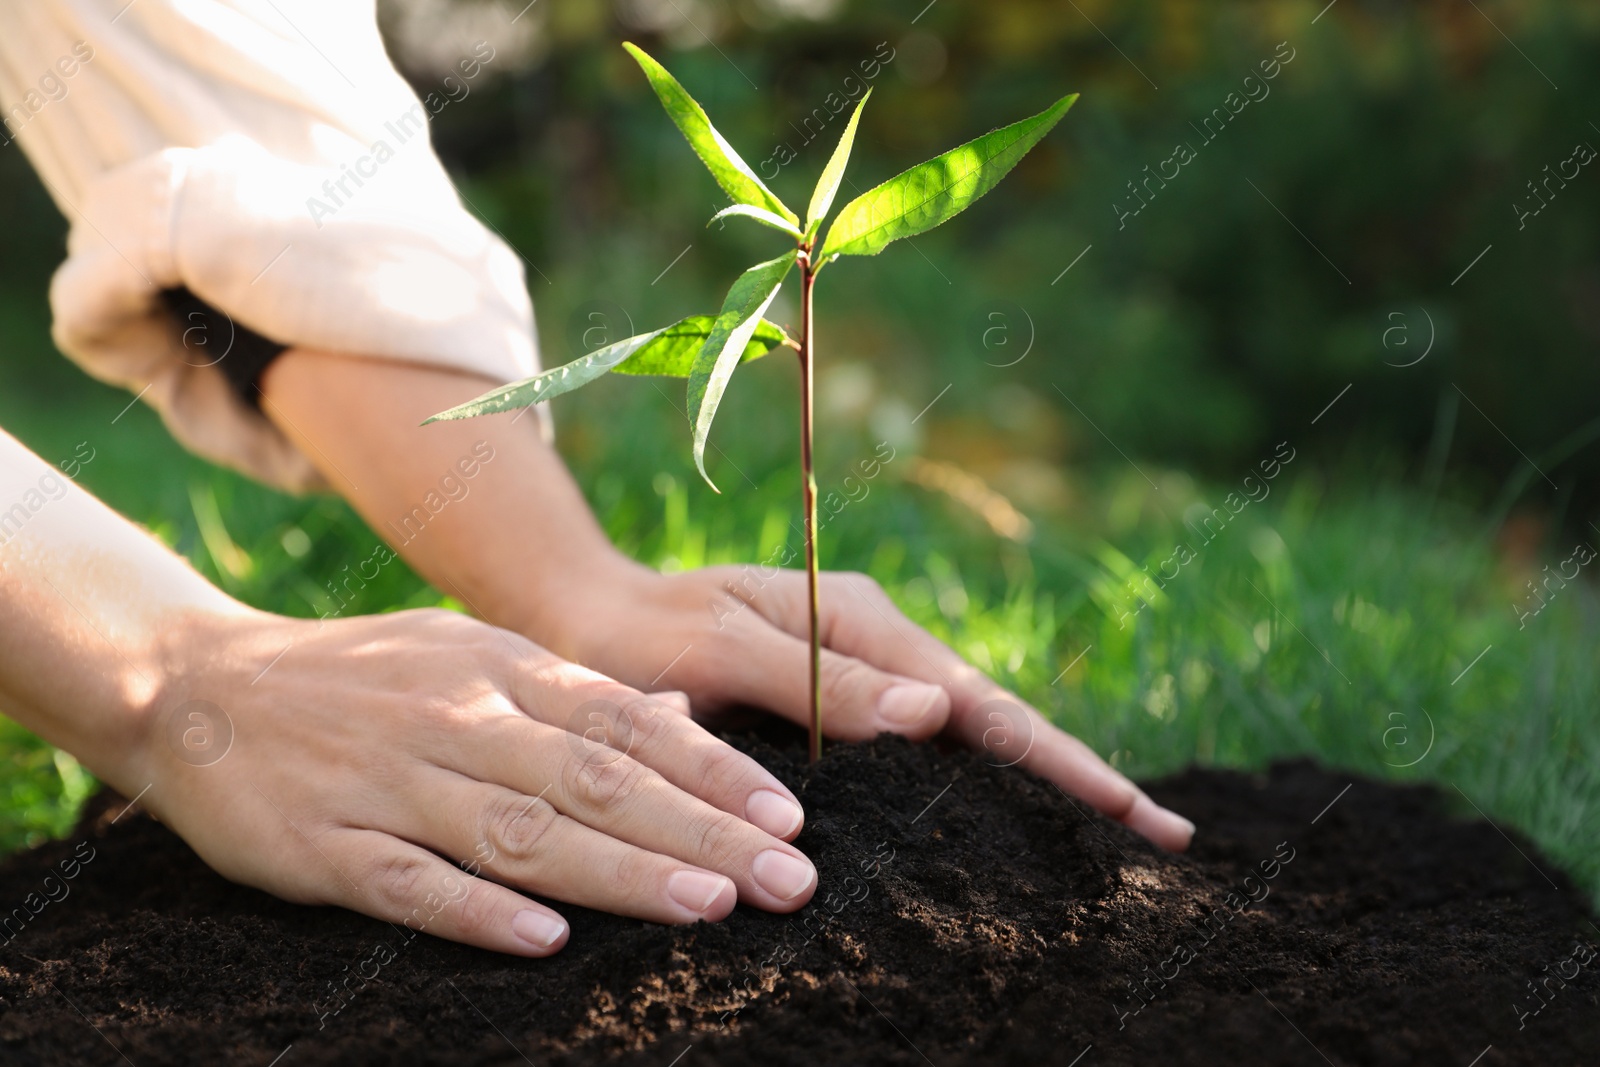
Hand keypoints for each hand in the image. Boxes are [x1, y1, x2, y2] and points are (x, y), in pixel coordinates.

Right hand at [129, 607, 816, 956]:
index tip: (789, 814)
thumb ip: (571, 694)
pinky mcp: (326, 847)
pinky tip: (546, 942)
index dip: (714, 771)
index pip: (628, 721)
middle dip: (701, 831)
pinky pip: (410, 885)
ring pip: (522, 832)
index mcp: (500, 668)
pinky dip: (478, 911)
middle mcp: (459, 720)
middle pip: (597, 781)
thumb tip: (683, 724)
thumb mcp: (470, 652)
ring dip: (619, 872)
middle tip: (789, 878)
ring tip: (708, 906)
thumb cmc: (363, 675)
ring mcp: (392, 783)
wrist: (199, 685)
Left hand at [551, 565, 1194, 850]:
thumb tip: (933, 716)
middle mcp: (872, 646)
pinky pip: (923, 747)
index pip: (980, 704)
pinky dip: (979, 778)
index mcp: (856, 623)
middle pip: (994, 718)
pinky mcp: (836, 703)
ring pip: (967, 734)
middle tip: (1162, 834)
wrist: (581, 617)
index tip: (1132, 811)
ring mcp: (858, 674)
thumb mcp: (720, 646)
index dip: (1059, 759)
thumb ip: (820, 677)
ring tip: (1115, 828)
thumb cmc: (640, 632)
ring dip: (1039, 777)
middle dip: (1076, 772)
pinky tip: (1008, 817)